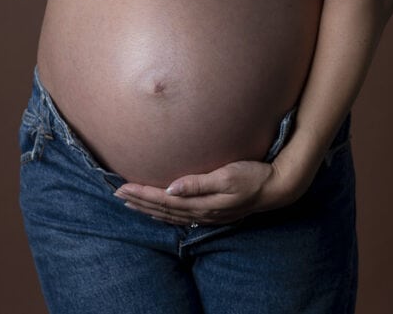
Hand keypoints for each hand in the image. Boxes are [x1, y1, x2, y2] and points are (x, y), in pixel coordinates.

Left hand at [114, 160, 296, 225]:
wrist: (276, 188)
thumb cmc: (252, 176)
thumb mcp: (228, 176)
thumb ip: (199, 183)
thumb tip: (171, 188)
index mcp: (202, 202)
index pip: (164, 200)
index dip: (142, 194)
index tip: (122, 187)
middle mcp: (201, 212)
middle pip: (163, 209)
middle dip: (139, 202)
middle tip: (117, 194)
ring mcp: (207, 214)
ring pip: (170, 215)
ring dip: (149, 209)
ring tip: (131, 203)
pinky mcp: (212, 212)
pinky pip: (181, 216)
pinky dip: (165, 214)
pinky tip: (160, 211)